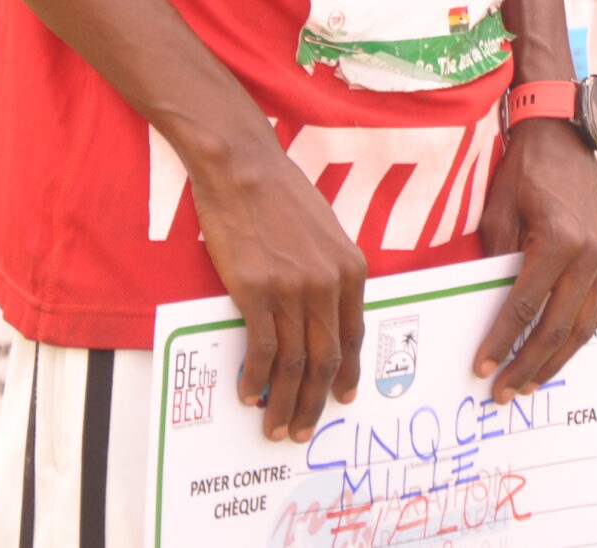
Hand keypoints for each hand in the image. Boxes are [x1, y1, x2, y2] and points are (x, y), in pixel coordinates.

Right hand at [186, 140, 367, 440]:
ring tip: (275, 426)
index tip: (341, 398)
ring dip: (285, 402)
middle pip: (326, 359)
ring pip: (294, 364)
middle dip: (315, 401)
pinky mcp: (256, 292)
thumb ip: (331, 272)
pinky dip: (255, 379)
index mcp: (351, 269)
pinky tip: (248, 393)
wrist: (243, 167)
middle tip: (304, 429)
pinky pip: (261, 351)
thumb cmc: (280, 194)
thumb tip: (325, 312)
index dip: (346, 374)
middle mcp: (328, 284)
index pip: (353, 336)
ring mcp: (293, 290)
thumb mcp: (325, 231)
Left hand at [474, 118, 596, 401]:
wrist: (565, 139)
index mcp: (557, 241)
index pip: (524, 306)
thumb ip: (495, 262)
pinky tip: (556, 355)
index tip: (481, 368)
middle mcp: (588, 256)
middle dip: (528, 364)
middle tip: (504, 392)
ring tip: (528, 384)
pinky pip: (595, 312)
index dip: (501, 341)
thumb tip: (486, 309)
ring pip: (583, 328)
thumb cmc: (525, 172)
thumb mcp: (498, 212)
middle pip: (558, 328)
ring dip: (555, 361)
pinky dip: (575, 339)